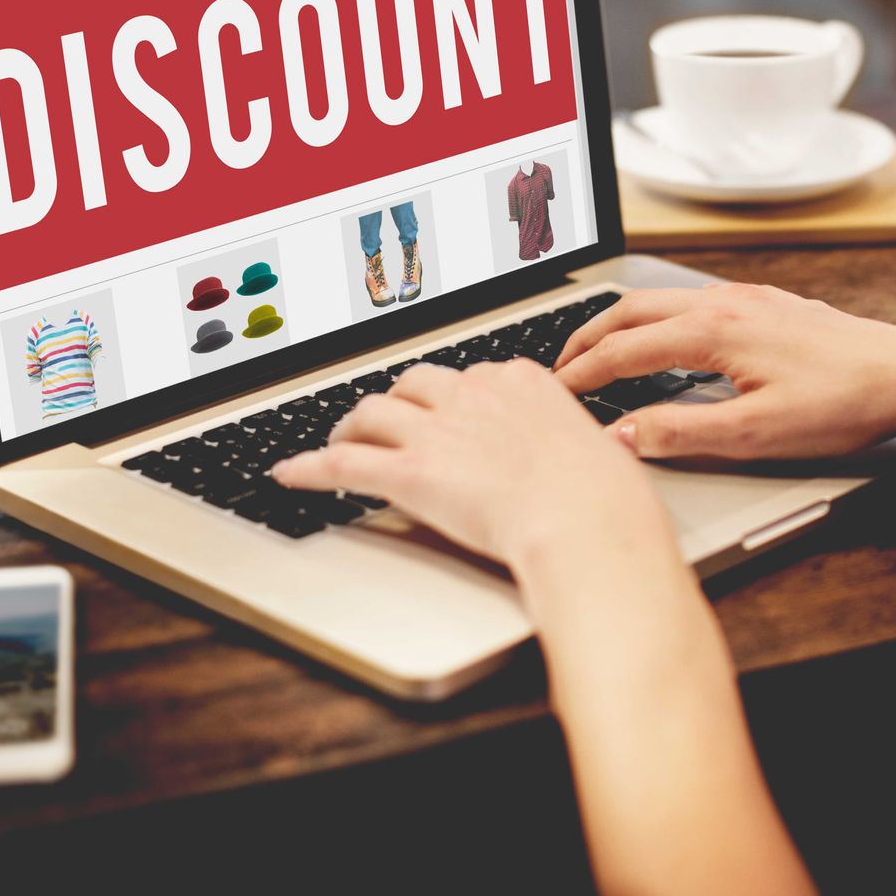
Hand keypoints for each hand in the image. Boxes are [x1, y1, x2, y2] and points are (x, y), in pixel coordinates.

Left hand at [270, 359, 673, 568]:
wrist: (586, 519)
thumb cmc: (605, 496)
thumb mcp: (602, 453)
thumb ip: (581, 448)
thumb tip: (602, 456)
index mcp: (520, 381)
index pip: (471, 377)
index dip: (452, 399)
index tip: (448, 414)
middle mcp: (473, 394)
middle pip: (416, 383)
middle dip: (399, 402)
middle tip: (390, 424)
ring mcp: (437, 430)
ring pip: (373, 411)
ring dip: (351, 427)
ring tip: (340, 442)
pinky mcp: (409, 471)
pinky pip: (343, 463)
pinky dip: (310, 468)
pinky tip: (290, 475)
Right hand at [555, 283, 895, 459]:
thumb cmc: (843, 405)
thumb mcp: (755, 435)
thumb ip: (680, 433)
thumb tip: (621, 434)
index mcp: (713, 330)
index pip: (623, 351)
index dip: (581, 376)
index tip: (553, 395)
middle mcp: (724, 302)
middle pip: (630, 311)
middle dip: (586, 338)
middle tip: (557, 369)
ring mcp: (746, 298)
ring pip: (660, 301)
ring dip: (620, 326)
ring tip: (597, 354)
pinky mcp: (766, 304)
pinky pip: (690, 303)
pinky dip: (655, 321)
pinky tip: (663, 344)